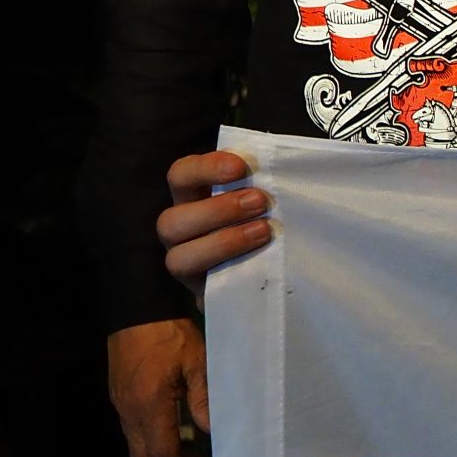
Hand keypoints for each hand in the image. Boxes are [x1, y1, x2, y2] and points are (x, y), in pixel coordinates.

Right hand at [107, 317, 208, 456]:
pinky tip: (171, 437)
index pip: (161, 454)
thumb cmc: (169, 333)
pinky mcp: (119, 397)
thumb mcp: (197, 361)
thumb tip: (214, 431)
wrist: (134, 309)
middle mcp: (130, 413)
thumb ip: (204, 398)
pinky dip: (150, 444)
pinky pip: (132, 433)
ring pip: (135, 448)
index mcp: (150, 406)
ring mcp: (121, 406)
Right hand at [158, 150, 271, 306]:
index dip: (205, 169)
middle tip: (260, 202)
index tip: (240, 167)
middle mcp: (182, 232)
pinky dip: (230, 275)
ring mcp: (188, 265)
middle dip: (217, 210)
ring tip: (264, 231)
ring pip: (178, 259)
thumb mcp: (262, 197)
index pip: (180, 175)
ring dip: (223, 243)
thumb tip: (286, 161)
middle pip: (170, 221)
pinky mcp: (203, 294)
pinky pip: (202, 291)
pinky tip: (259, 264)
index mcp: (192, 199)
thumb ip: (261, 181)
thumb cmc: (266, 219)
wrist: (273, 274)